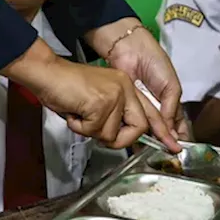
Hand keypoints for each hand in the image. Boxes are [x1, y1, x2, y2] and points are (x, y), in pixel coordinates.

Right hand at [3, 41, 170, 149]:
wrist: (46, 73)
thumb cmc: (65, 88)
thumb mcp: (96, 100)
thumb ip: (112, 115)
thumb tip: (118, 137)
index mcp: (126, 86)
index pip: (150, 113)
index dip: (162, 132)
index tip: (173, 147)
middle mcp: (125, 88)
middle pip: (139, 128)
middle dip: (120, 140)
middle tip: (96, 132)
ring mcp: (115, 95)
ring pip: (111, 134)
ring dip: (90, 131)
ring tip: (79, 114)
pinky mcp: (102, 103)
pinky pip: (94, 131)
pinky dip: (79, 127)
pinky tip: (73, 112)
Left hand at [94, 20, 185, 149]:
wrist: (130, 51)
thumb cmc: (155, 64)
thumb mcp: (171, 86)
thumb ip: (171, 109)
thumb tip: (171, 132)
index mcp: (170, 101)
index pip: (178, 124)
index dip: (180, 137)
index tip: (181, 151)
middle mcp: (156, 108)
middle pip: (162, 131)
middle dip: (164, 143)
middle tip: (167, 157)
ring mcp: (140, 109)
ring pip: (146, 131)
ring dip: (150, 142)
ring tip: (153, 154)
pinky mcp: (125, 108)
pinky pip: (131, 124)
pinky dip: (134, 134)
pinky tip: (136, 144)